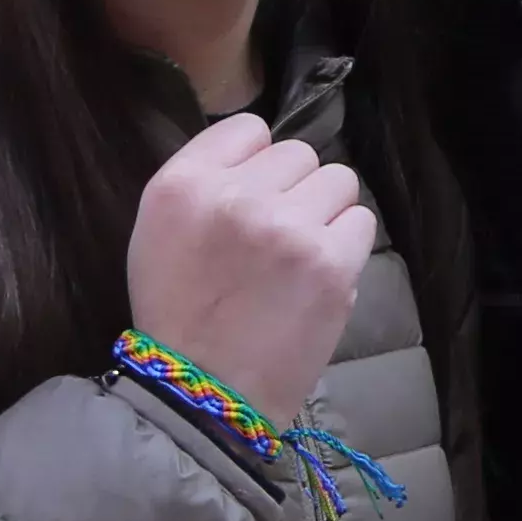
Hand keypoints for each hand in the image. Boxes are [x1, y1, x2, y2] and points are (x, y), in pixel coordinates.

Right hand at [126, 117, 376, 426]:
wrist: (206, 391)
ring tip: (298, 256)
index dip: (257, 163)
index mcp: (181, 185)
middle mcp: (234, 196)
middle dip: (294, 190)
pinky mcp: (330, 262)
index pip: (248, 129)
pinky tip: (318, 276)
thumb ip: (206, 183)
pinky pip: (361, 222)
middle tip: (274, 238)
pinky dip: (347, 246)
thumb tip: (266, 156)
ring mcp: (286, 228)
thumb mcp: (159, 233)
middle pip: (300, 153)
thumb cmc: (180, 314)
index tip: (252, 197)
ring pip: (338, 181)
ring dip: (326, 213)